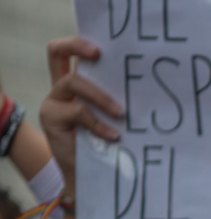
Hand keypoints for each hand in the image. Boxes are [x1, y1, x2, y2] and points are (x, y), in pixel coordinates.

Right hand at [40, 36, 121, 196]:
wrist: (93, 176)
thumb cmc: (111, 144)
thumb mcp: (116, 118)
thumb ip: (120, 99)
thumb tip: (150, 84)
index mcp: (79, 82)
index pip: (71, 51)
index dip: (80, 41)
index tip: (104, 46)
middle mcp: (63, 87)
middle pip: (57, 51)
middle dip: (78, 46)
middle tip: (100, 54)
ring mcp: (55, 101)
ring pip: (73, 82)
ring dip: (100, 96)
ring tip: (121, 113)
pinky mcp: (51, 118)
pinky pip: (78, 112)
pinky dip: (99, 124)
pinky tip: (114, 136)